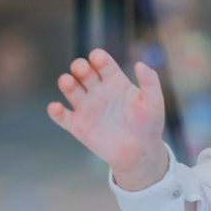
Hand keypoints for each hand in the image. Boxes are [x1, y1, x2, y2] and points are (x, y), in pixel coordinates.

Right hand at [47, 49, 167, 189]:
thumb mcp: (154, 101)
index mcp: (115, 81)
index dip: (99, 58)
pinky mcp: (79, 126)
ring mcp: (87, 107)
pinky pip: (63, 117)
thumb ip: (150, 81)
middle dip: (80, 67)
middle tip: (82, 69)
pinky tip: (55, 107)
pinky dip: (56, 112)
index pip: (103, 64)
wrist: (141, 151)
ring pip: (71, 90)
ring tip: (68, 82)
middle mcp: (98, 90)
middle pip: (84, 73)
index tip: (98, 58)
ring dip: (66, 83)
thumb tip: (140, 64)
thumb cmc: (149, 124)